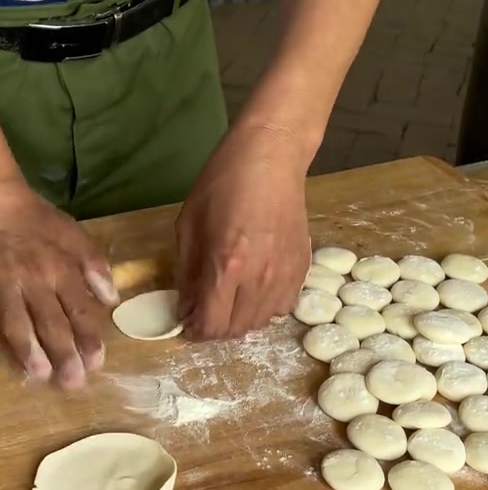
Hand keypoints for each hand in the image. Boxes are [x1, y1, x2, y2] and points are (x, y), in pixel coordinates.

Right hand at [0, 178, 117, 387]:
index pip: (79, 310)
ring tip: (38, 374)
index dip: (88, 339)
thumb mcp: (74, 234)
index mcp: (61, 269)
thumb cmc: (35, 220)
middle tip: (72, 383)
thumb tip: (111, 300)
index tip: (96, 363)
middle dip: (64, 355)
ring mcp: (0, 281)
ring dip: (28, 350)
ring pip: (16, 321)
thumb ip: (95, 266)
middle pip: (51, 323)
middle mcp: (33, 279)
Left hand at [176, 123, 311, 338]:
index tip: (187, 323)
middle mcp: (260, 278)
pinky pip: (284, 306)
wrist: (272, 158)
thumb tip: (186, 308)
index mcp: (227, 265)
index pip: (212, 324)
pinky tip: (254, 288)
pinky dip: (265, 307)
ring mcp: (286, 275)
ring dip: (240, 319)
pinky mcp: (303, 268)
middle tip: (204, 311)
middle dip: (215, 328)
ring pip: (262, 322)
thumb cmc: (222, 183)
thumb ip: (187, 273)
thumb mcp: (188, 225)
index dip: (195, 331)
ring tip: (228, 299)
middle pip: (237, 329)